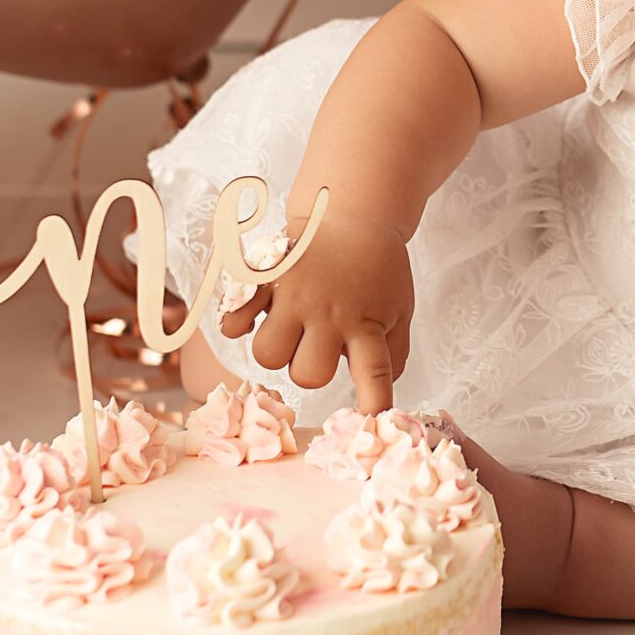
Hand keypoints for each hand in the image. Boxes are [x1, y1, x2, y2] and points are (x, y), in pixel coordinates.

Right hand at [223, 209, 412, 412]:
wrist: (350, 212)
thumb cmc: (377, 268)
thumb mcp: (399, 308)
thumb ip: (392, 352)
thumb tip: (381, 393)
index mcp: (366, 322)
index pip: (374, 372)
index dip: (373, 402)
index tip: (372, 421)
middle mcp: (328, 312)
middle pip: (306, 375)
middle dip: (309, 371)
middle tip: (316, 348)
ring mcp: (293, 295)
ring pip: (267, 354)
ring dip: (277, 351)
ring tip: (289, 330)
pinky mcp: (265, 278)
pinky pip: (234, 316)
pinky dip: (237, 324)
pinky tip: (252, 317)